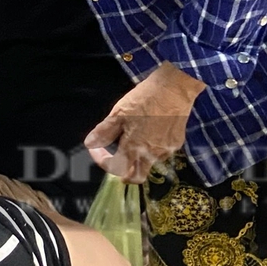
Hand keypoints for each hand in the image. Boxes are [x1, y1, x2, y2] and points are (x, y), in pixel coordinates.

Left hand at [85, 62, 205, 182]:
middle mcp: (151, 155)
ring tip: (133, 138)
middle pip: (137, 177)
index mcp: (134, 148)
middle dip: (125, 174)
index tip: (97, 149)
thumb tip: (90, 144)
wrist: (174, 88)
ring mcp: (166, 151)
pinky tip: (150, 132)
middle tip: (117, 163)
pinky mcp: (177, 144)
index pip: (115, 169)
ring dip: (139, 158)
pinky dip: (152, 148)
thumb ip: (104, 132)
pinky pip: (161, 153)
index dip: (103, 162)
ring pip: (150, 163)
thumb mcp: (119, 112)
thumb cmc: (144, 99)